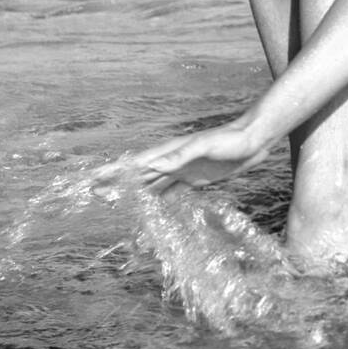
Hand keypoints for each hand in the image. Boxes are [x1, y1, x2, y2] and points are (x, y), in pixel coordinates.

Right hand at [93, 120, 268, 197]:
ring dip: (133, 192)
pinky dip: (158, 200)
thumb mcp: (206, 146)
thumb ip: (181, 155)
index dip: (114, 170)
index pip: (136, 163)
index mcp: (171, 151)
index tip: (92, 178)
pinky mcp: (196, 179)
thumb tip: (153, 165)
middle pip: (138, 174)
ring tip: (115, 202)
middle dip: (116, 183)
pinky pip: (171, 191)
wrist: (254, 139)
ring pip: (151, 183)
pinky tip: (150, 208)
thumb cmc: (232, 139)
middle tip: (93, 193)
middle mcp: (173, 160)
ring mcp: (183, 169)